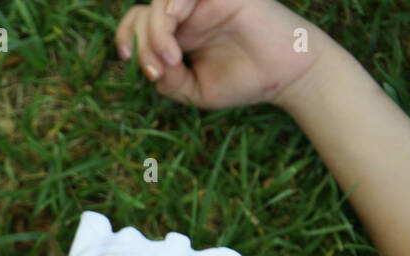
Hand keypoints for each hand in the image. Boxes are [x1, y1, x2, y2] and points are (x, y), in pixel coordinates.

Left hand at [114, 0, 335, 109]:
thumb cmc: (243, 82)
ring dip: (155, 31)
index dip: (125, 37)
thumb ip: (167, 82)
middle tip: (162, 69)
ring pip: (160, 2)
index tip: (125, 58)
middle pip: (143, 14)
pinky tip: (176, 21)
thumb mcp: (194, 92)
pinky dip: (173, 3)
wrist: (285, 76)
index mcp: (177, 35)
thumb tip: (150, 68)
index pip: (137, 24)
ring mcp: (203, 3)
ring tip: (173, 59)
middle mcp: (186, 15)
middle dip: (142, 44)